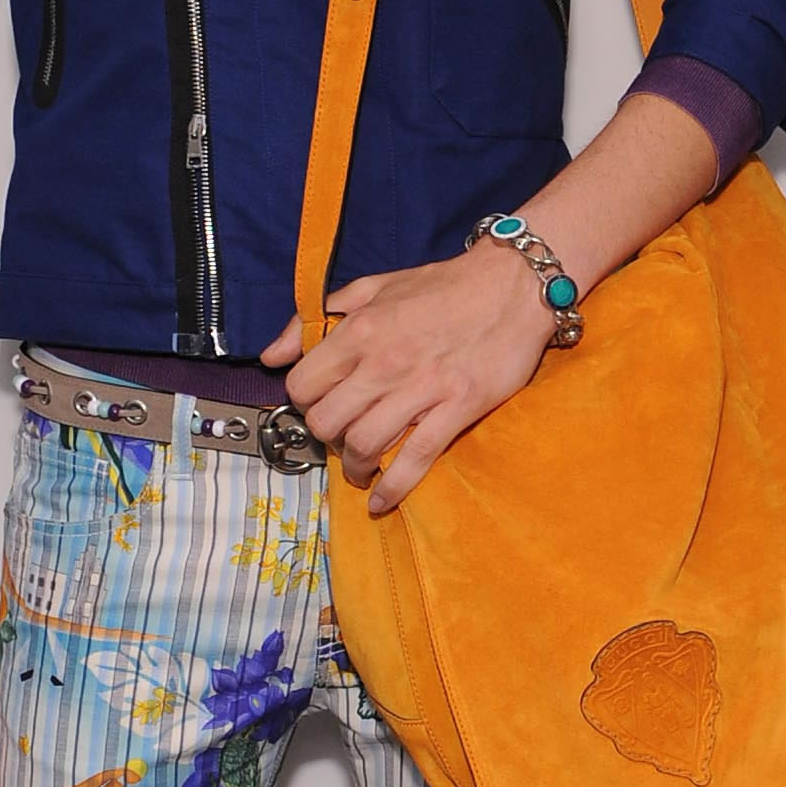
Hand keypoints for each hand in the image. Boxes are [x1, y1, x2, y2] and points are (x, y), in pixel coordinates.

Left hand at [261, 241, 553, 512]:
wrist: (513, 285)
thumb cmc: (444, 286)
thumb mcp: (374, 287)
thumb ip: (318, 317)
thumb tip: (272, 355)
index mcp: (360, 330)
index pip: (303, 385)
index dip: (305, 402)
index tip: (321, 406)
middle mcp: (384, 361)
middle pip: (327, 421)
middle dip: (327, 438)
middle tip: (341, 438)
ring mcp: (422, 388)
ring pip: (364, 444)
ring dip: (355, 468)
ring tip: (361, 469)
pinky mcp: (458, 408)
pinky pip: (415, 457)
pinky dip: (393, 487)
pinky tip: (383, 500)